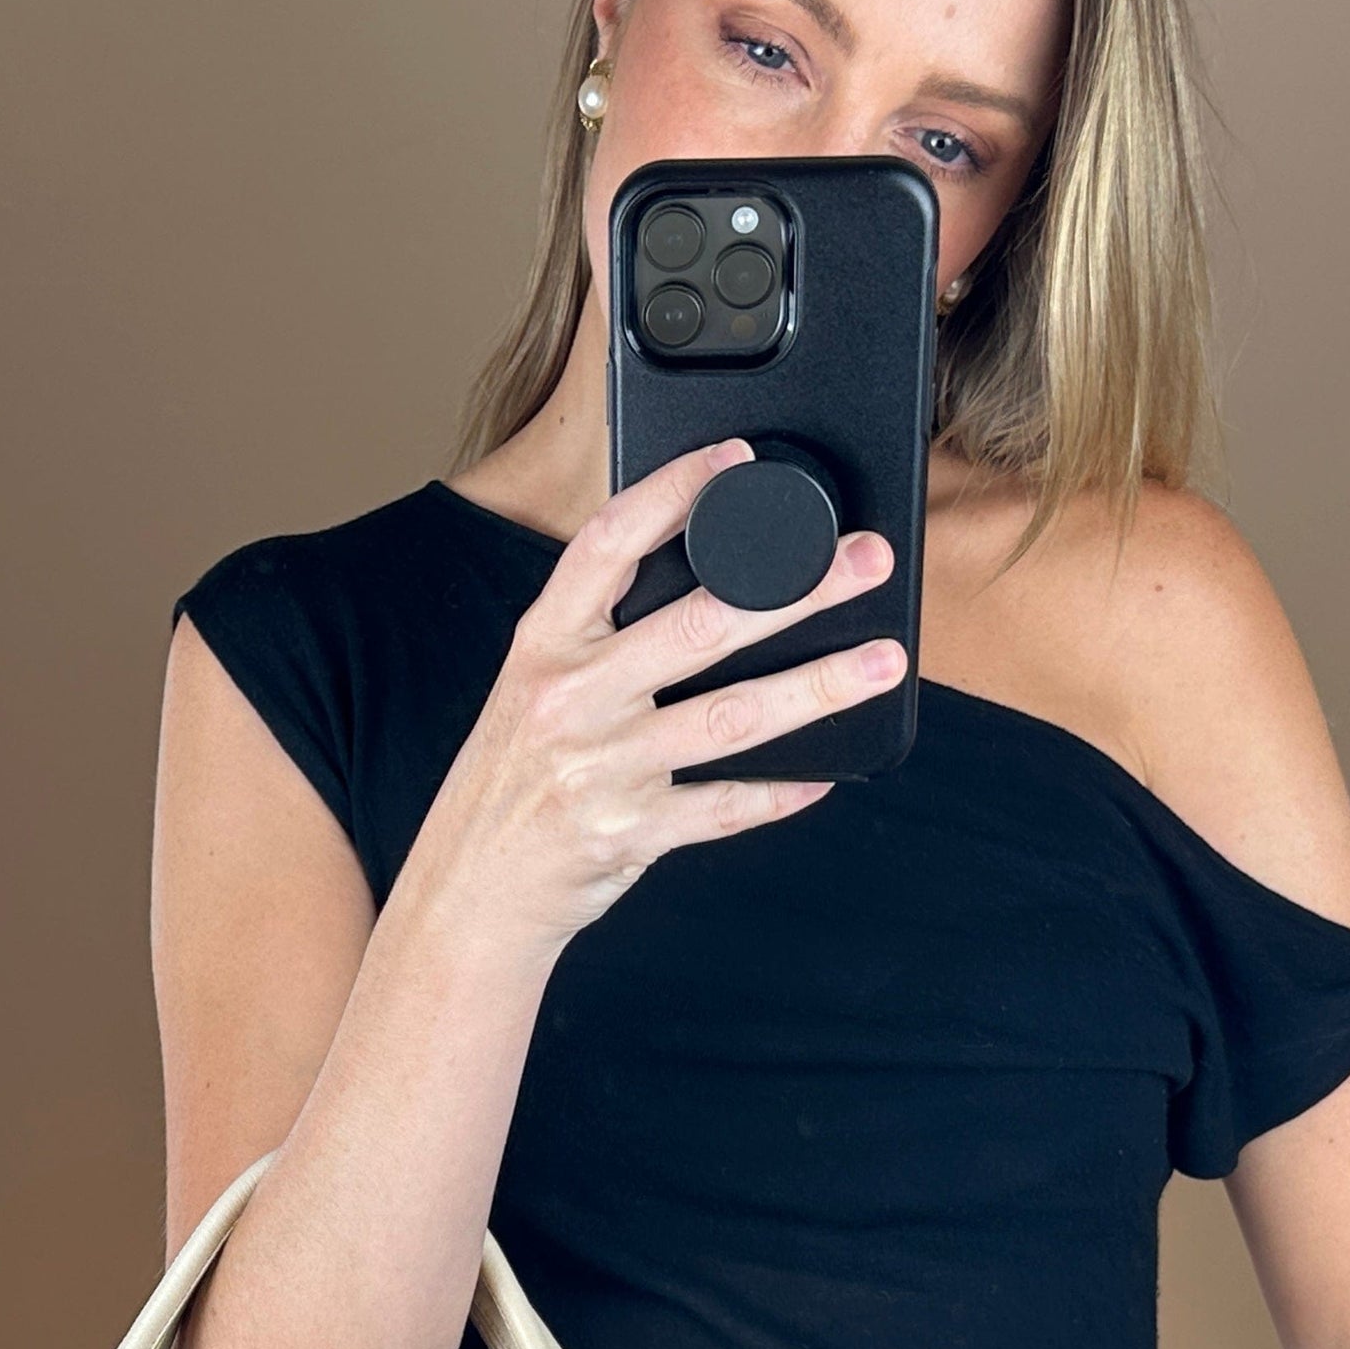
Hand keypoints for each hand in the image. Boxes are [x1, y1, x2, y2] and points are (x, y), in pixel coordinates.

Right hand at [408, 441, 903, 955]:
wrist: (467, 889)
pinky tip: (826, 775)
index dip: (671, 492)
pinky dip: (779, 792)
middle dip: (795, 589)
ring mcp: (600, 768)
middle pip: (698, 626)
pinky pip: (724, 808)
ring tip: (882, 663)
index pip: (607, 544)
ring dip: (817, 688)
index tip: (733, 459)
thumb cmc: (513, 778)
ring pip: (730, 719)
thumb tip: (708, 582)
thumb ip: (600, 636)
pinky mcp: (628, 833)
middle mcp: (568, 698)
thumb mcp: (532, 688)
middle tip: (866, 561)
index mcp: (543, 644)